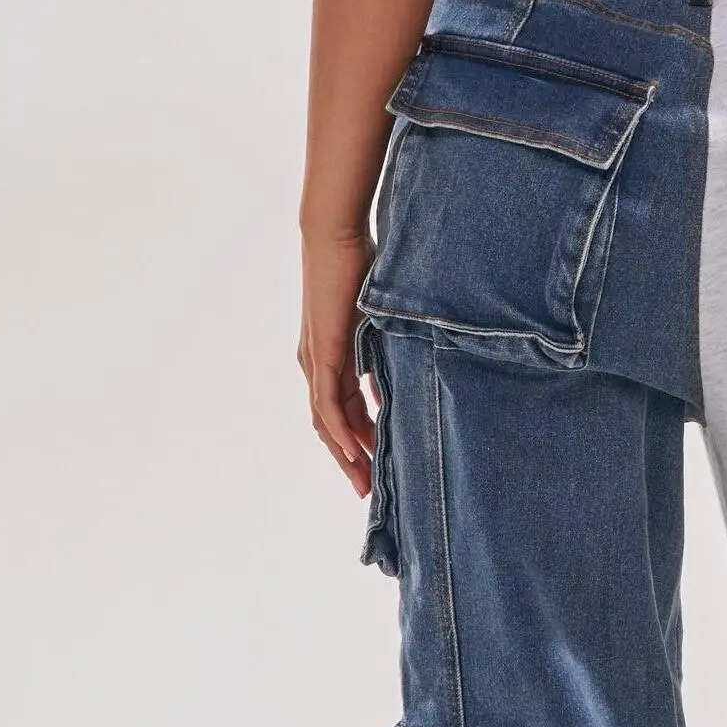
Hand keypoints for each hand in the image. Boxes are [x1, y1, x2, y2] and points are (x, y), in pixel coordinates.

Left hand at [298, 225, 377, 496]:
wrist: (335, 235)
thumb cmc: (360, 263)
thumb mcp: (379, 315)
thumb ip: (388, 344)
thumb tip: (409, 365)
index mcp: (330, 355)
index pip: (343, 410)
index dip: (358, 440)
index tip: (378, 466)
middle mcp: (316, 364)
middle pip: (331, 426)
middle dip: (352, 460)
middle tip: (371, 491)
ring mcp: (316, 361)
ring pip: (327, 423)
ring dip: (346, 455)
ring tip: (365, 484)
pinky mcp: (321, 354)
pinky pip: (327, 405)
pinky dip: (340, 432)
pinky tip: (354, 453)